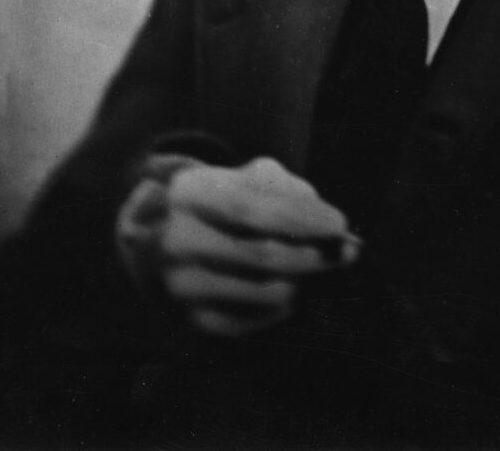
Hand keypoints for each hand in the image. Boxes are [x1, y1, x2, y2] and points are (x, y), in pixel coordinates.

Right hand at [116, 155, 360, 336]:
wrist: (151, 239)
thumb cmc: (215, 199)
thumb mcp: (241, 176)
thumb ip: (286, 189)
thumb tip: (334, 227)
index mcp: (188, 192)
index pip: (253, 208)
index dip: (302, 218)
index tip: (341, 224)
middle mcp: (176, 241)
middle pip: (264, 256)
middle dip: (316, 255)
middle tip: (348, 251)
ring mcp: (180, 286)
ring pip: (267, 293)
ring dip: (302, 280)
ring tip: (310, 266)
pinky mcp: (190, 321)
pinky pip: (257, 322)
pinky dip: (282, 307)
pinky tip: (285, 286)